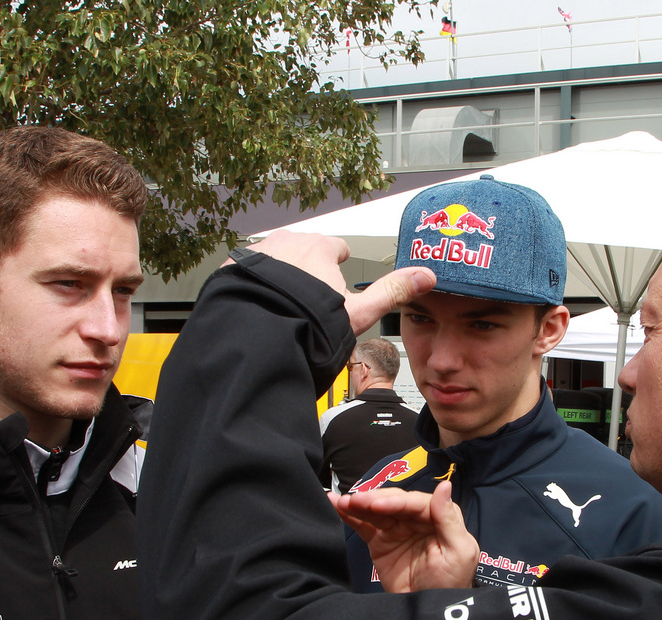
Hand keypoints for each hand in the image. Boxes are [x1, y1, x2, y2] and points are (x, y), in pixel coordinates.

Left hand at [230, 230, 435, 334]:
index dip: (338, 268)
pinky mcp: (234, 267)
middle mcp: (288, 242)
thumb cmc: (310, 325)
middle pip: (303, 253)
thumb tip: (427, 275)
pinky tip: (261, 309)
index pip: (335, 248)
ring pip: (275, 261)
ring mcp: (258, 253)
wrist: (258, 334)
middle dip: (307, 273)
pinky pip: (249, 272)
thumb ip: (392, 291)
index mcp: (319, 248)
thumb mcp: (359, 312)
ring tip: (284, 309)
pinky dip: (256, 286)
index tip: (335, 286)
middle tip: (309, 305)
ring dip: (280, 278)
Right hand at [331, 481, 478, 591]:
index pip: (416, 503)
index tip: (376, 505)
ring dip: (358, 504)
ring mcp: (397, 530)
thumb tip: (445, 485)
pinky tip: (336, 504)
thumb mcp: (459, 552)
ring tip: (341, 502)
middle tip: (353, 501)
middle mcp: (417, 520)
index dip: (395, 501)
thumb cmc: (450, 584)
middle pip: (393, 502)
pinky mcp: (380, 542)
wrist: (426, 612)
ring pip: (376, 511)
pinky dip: (350, 515)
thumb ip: (449, 518)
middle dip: (373, 501)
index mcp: (439, 518)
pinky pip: (364, 525)